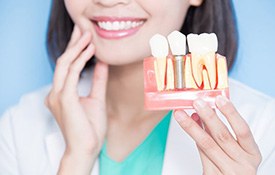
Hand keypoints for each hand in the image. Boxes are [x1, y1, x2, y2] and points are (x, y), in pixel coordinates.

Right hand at [45, 26, 107, 173]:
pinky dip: (80, 59)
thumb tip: (102, 63)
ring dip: (77, 48)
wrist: (87, 148)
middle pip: (63, 61)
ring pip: (64, 63)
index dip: (74, 50)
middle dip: (73, 43)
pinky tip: (90, 51)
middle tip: (83, 29)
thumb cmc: (90, 128)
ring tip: (88, 35)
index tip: (84, 38)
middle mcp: (55, 92)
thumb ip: (97, 80)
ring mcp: (58, 95)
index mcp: (61, 94)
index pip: (66, 66)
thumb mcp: (96, 98)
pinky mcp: (64, 98)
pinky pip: (71, 73)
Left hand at [174, 95, 261, 174]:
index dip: (231, 113)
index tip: (219, 98)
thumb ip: (222, 133)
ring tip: (182, 114)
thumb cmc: (235, 167)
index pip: (242, 130)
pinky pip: (201, 154)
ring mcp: (227, 172)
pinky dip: (194, 138)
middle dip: (208, 116)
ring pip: (207, 145)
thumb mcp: (237, 151)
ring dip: (192, 127)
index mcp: (251, 154)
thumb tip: (206, 112)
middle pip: (222, 136)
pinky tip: (188, 127)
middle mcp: (242, 164)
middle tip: (197, 103)